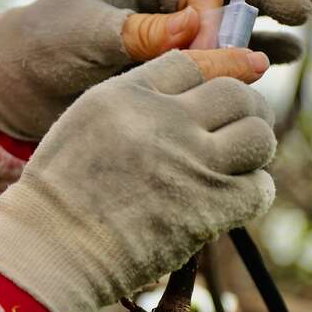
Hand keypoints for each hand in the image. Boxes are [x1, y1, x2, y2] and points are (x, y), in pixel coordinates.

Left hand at [0, 0, 311, 139]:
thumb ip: (137, 32)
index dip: (222, 12)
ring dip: (270, 22)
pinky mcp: (169, 69)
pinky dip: (249, 57)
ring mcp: (169, 36)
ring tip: (309, 21)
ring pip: (233, 23)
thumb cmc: (40, 47)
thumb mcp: (83, 34)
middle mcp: (163, 2)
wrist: (14, 88)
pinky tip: (279, 58)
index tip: (224, 48)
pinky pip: (220, 59)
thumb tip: (198, 30)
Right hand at [0, 50, 275, 311]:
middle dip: (244, 110)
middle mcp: (165, 121)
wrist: (52, 249)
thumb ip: (134, 103)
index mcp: (129, 94)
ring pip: (258, 136)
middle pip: (236, 94)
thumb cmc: (61, 192)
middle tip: (239, 128)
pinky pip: (259, 188)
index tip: (231, 83)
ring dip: (254, 149)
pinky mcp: (211, 207)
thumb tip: (189, 99)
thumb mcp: (85, 123)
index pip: (196, 63)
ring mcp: (191, 163)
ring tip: (237, 163)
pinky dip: (251, 193)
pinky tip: (232, 198)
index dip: (219, 71)